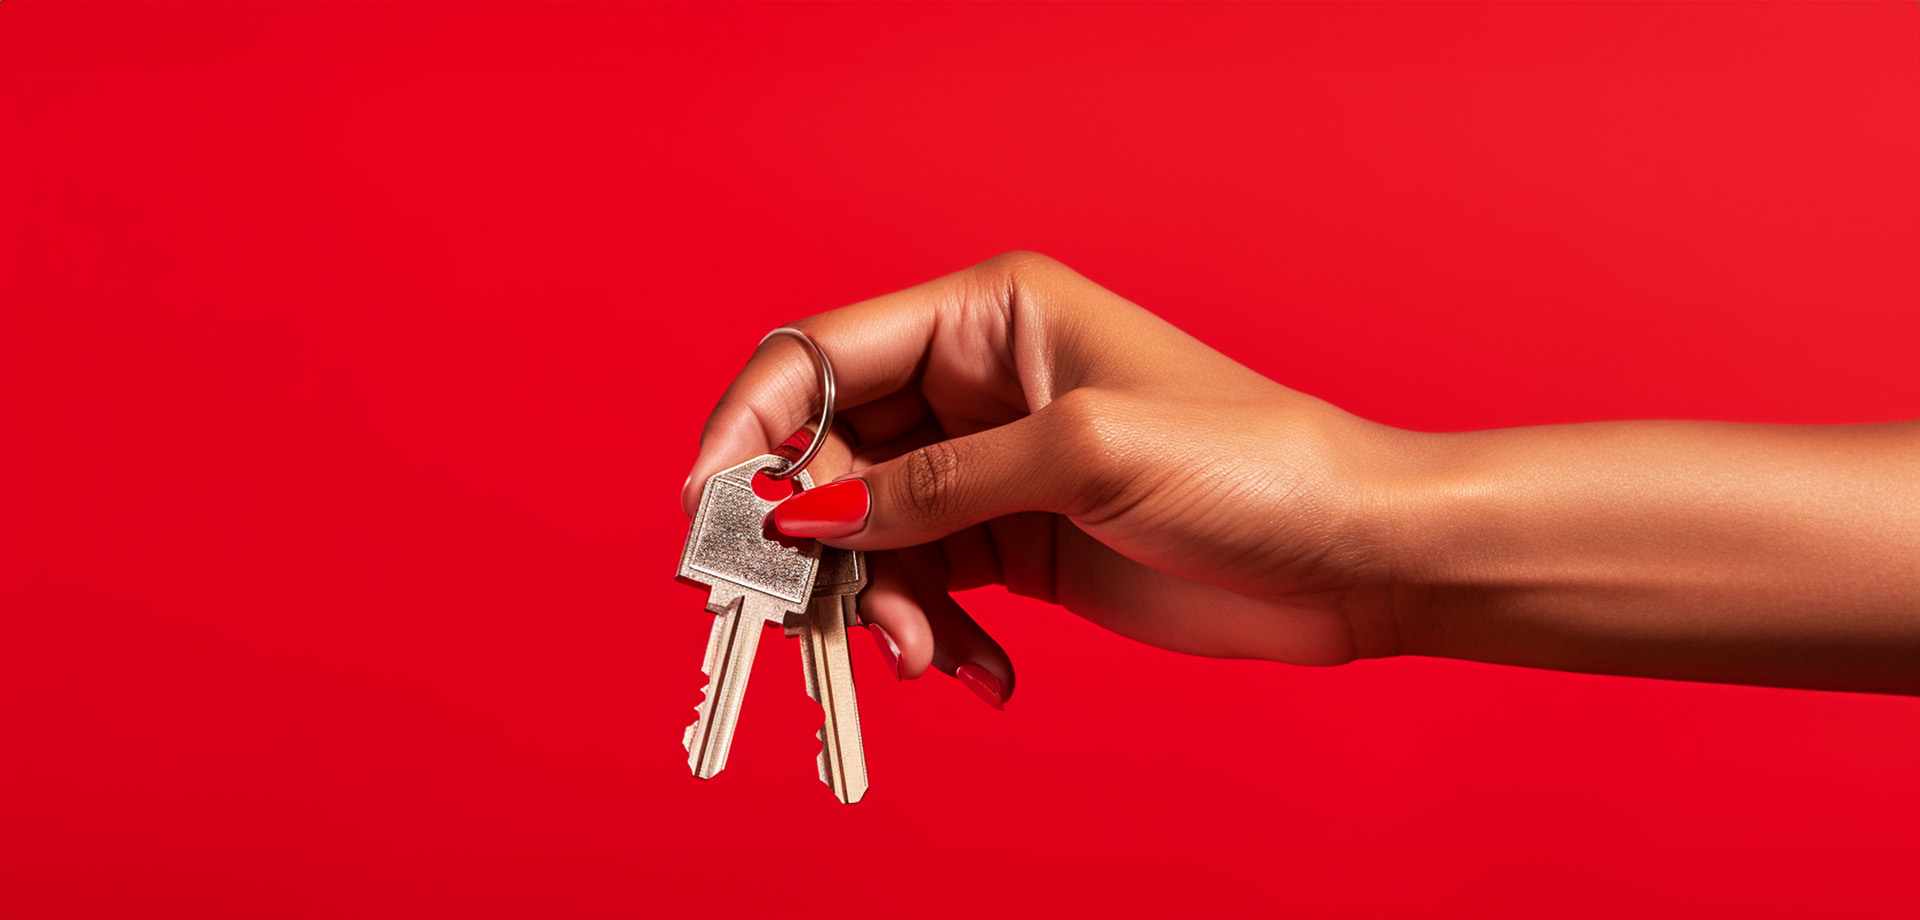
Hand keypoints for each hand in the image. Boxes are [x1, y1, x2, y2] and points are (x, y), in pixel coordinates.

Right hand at [681, 253, 1408, 705]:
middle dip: (818, 542)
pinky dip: (934, 635)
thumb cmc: (1245, 464)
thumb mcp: (1078, 457)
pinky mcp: (1014, 544)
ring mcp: (991, 470)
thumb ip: (931, 484)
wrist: (1348, 555)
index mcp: (987, 317)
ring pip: (870, 536)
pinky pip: (925, 587)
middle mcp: (976, 386)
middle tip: (825, 618)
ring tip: (927, 659)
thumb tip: (804, 514)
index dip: (749, 425)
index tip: (707, 510)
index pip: (821, 355)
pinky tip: (983, 675)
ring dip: (879, 606)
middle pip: (830, 456)